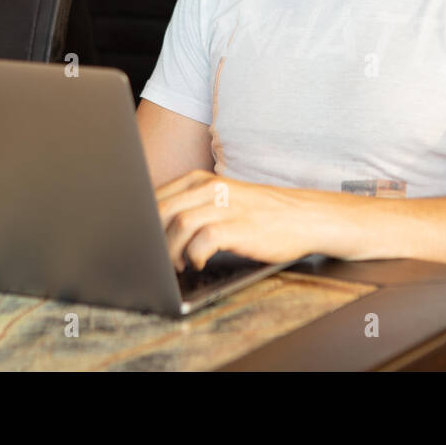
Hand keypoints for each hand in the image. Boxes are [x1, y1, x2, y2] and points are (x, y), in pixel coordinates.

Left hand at [156, 169, 316, 271]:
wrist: (304, 216)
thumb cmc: (261, 213)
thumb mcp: (222, 199)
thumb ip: (191, 205)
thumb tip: (155, 227)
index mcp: (201, 180)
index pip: (156, 197)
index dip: (142, 222)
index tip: (141, 241)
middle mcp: (211, 188)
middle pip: (161, 210)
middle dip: (152, 239)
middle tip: (156, 258)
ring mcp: (225, 205)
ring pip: (178, 224)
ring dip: (171, 250)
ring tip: (178, 264)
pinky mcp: (238, 226)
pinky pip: (203, 240)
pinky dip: (195, 255)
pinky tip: (199, 262)